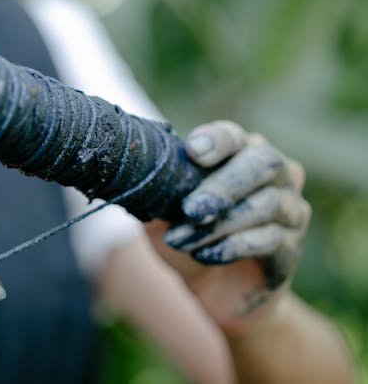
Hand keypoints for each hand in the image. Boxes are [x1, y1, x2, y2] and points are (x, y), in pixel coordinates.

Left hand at [152, 121, 309, 333]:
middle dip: (223, 185)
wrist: (209, 290)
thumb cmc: (185, 236)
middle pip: (263, 163)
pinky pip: (270, 241)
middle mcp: (275, 175)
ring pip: (265, 205)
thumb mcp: (160, 212)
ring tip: (179, 240)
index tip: (192, 151)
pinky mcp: (291, 249)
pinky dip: (232, 247)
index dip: (217, 140)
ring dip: (217, 225)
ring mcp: (290, 211)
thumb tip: (134, 170)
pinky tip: (203, 255)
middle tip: (190, 209)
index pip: (234, 136)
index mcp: (240, 153)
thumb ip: (154, 189)